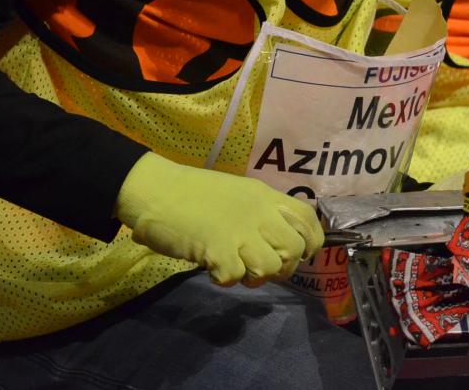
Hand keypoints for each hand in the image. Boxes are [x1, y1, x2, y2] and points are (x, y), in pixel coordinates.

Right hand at [115, 152, 323, 286]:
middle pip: (295, 248)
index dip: (312, 241)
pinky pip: (235, 276)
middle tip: (264, 269)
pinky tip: (213, 269)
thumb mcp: (238, 194)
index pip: (308, 218)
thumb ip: (260, 212)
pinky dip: (225, 279)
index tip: (302, 254)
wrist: (156, 190)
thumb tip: (277, 241)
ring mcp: (239, 230)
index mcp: (265, 196)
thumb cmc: (193, 193)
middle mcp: (258, 212)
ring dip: (255, 277)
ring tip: (237, 270)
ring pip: (270, 267)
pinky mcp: (217, 248)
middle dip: (285, 267)